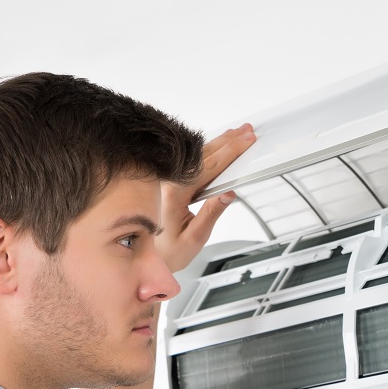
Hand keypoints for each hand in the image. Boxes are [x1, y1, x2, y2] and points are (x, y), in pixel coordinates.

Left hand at [156, 124, 255, 271]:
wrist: (141, 256)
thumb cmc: (166, 251)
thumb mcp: (194, 238)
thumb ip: (212, 213)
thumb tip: (229, 193)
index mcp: (174, 194)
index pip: (209, 167)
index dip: (230, 152)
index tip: (245, 142)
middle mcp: (168, 182)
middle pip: (203, 155)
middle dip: (227, 141)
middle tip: (246, 132)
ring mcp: (166, 181)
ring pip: (195, 156)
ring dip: (217, 144)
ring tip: (236, 135)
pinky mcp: (167, 183)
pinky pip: (189, 163)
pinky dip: (205, 153)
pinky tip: (215, 148)